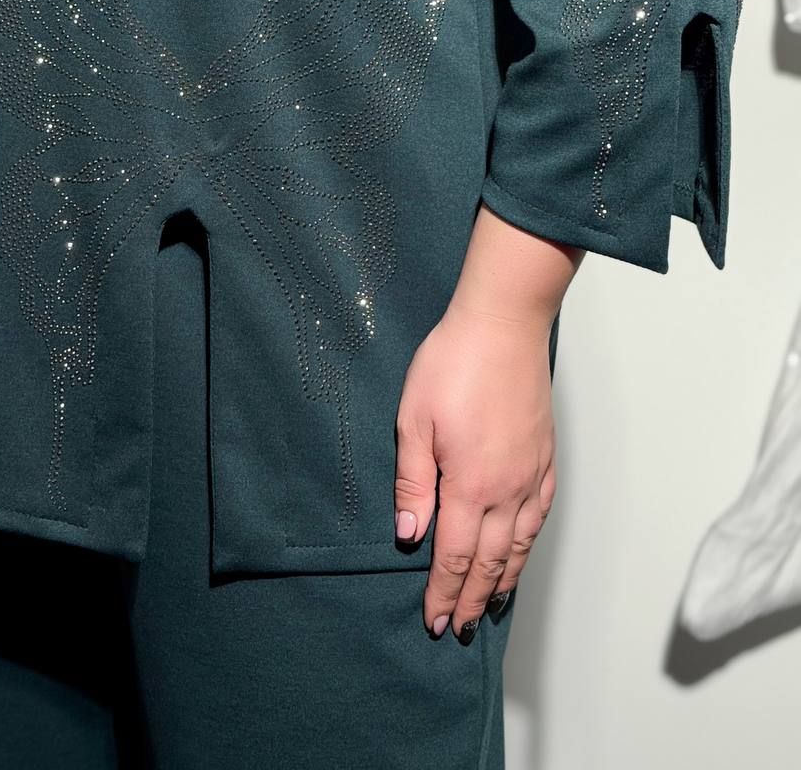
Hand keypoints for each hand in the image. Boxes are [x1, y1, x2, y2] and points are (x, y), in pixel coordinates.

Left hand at [394, 301, 556, 643]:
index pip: (456, 556)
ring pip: (520, 544)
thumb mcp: (413, 420)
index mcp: (470, 484)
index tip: (435, 621)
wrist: (502, 325)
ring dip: (505, 580)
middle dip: (473, 599)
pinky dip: (529, 543)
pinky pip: (540, 514)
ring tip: (492, 605)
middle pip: (491, 560)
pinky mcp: (545, 456)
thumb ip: (413, 482)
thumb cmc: (451, 364)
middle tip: (461, 629)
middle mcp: (507, 489)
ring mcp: (531, 473)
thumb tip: (410, 534)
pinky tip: (521, 550)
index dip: (444, 592)